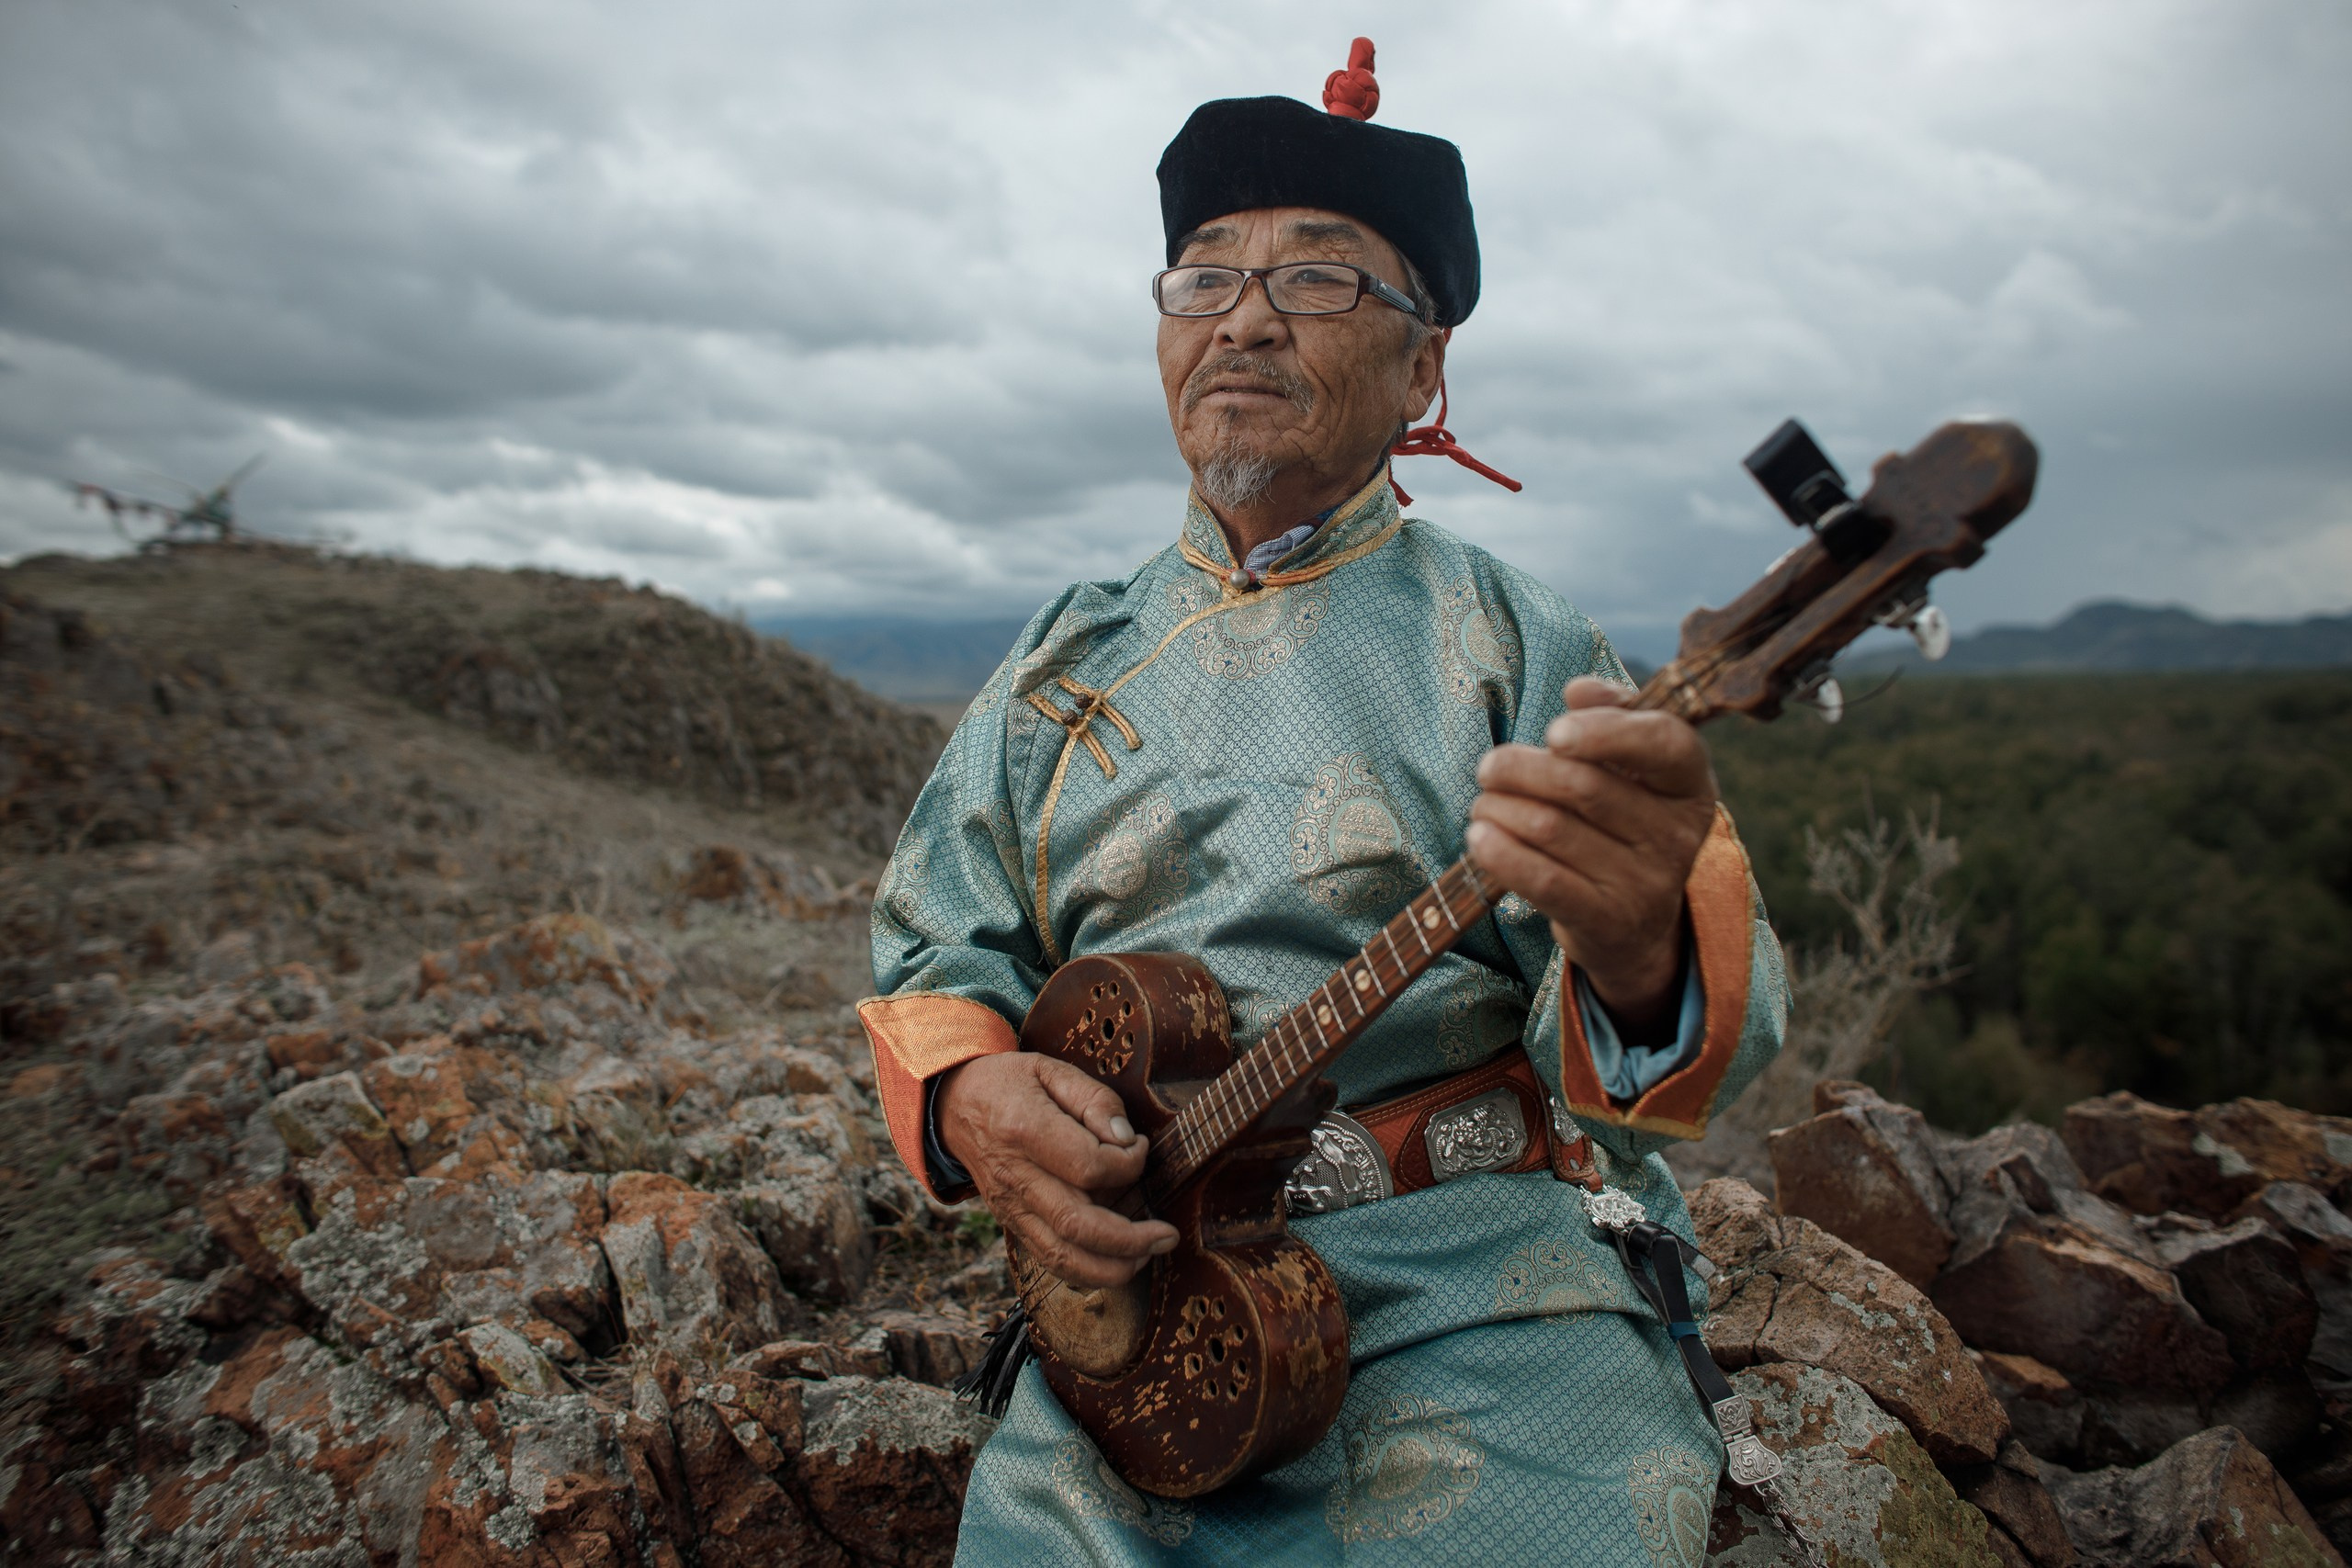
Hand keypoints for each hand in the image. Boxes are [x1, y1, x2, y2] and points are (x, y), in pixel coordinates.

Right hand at [935, 1053, 1179, 1287]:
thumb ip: (1095, 1100)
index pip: (1088, 1166)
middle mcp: (1015, 1176)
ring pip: (1061, 1256)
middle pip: (1076, 1224)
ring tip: (1148, 1255)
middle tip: (1167, 1234)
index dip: (1128, 1164)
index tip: (1141, 1148)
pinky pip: (1049, 1260)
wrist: (956, 1106)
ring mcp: (1010, 1206)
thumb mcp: (1052, 1070)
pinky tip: (1117, 1262)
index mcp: (1024, 1130)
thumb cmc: (1011, 1084)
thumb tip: (1127, 1139)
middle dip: (1130, 1239)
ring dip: (1111, 1267)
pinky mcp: (1011, 1223)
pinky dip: (1087, 1272)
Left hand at [1466, 677, 1717, 1033]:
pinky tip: (1478, 836)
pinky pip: (1543, 879)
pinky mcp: (1608, 921)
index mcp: (1691, 785)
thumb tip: (1581, 690)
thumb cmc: (1621, 825)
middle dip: (1522, 770)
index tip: (1553, 730)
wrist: (1633, 927)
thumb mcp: (1632, 771)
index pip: (1666, 744)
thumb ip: (1611, 718)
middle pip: (1586, 786)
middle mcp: (1678, 836)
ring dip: (1500, 808)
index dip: (1607, 732)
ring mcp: (1647, 884)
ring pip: (1553, 829)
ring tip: (1483, 802)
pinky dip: (1501, 852)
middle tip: (1489, 767)